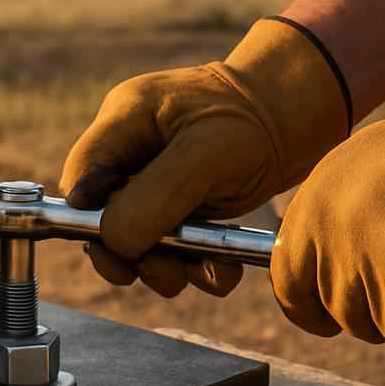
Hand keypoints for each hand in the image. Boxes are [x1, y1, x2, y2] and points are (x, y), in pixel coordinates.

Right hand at [59, 17, 349, 296]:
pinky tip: (221, 269)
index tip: (114, 247)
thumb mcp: (205, 154)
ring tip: (196, 270)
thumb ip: (153, 196)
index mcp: (126, 121)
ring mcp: (160, 181)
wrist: (303, 115)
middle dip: (130, 252)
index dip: (87, 218)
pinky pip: (178, 250)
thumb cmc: (255, 119)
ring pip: (140, 241)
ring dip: (165, 268)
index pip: (81, 177)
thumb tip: (113, 240)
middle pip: (104, 217)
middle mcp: (136, 152)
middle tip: (159, 269)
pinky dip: (198, 269)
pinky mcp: (188, 207)